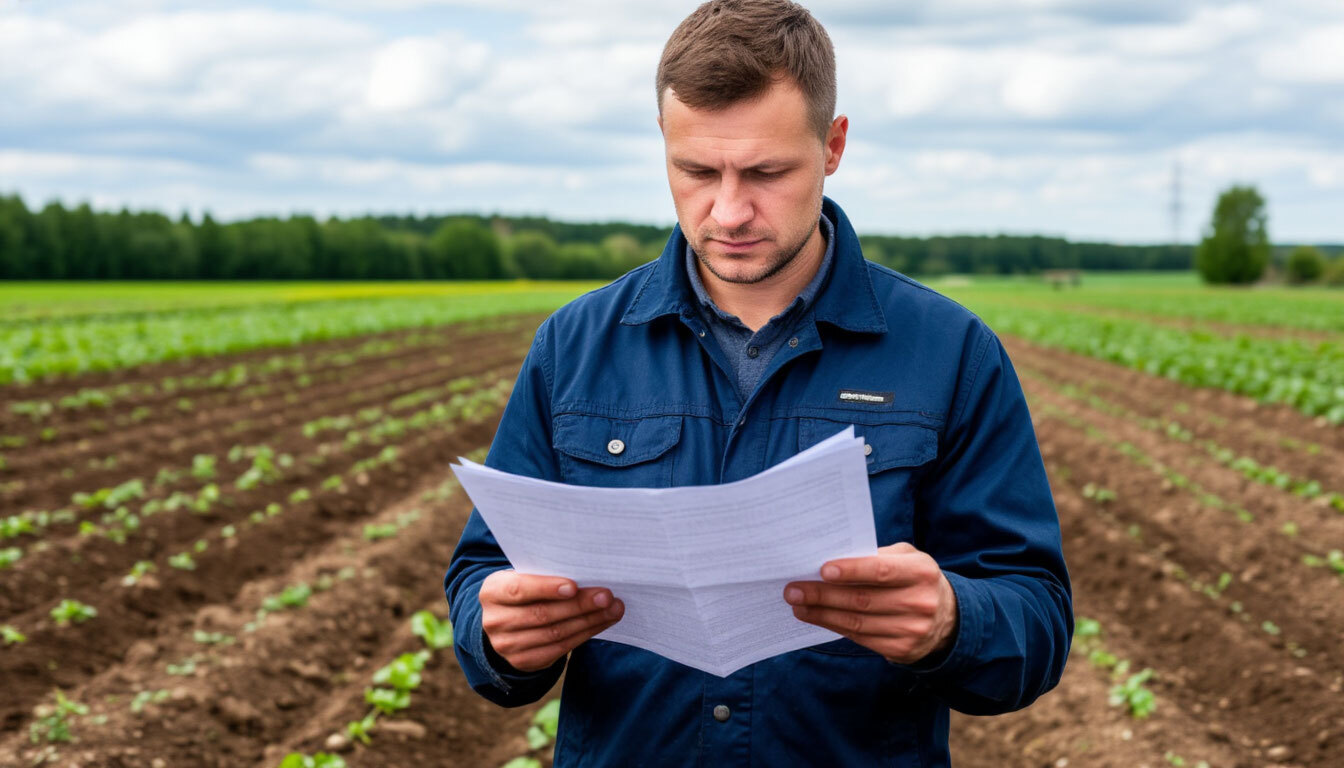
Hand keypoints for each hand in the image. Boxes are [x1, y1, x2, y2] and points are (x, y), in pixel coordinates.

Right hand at [479, 569, 624, 671]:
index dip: (546, 588)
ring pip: (554, 633)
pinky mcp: (523, 662)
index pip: (519, 590)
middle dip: (579, 605)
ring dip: (589, 621)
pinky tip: (601, 623)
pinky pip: (559, 649)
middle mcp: (495, 621)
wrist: (506, 622)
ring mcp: (507, 645)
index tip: (574, 585)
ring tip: (613, 609)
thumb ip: (545, 575)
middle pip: (542, 614)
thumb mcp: (523, 577)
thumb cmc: (524, 590)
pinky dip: (584, 635)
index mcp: (492, 592)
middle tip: (607, 596)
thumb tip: (588, 573)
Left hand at [783, 542, 956, 664]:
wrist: (946, 618)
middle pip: (862, 600)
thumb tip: (830, 560)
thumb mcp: (906, 559)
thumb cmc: (913, 579)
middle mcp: (919, 602)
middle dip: (823, 595)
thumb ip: (876, 556)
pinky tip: (816, 618)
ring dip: (822, 614)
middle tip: (793, 590)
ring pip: (857, 622)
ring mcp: (911, 629)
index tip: (822, 570)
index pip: (882, 571)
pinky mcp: (901, 649)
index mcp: (921, 572)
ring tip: (798, 605)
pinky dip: (834, 627)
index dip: (851, 570)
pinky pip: (860, 638)